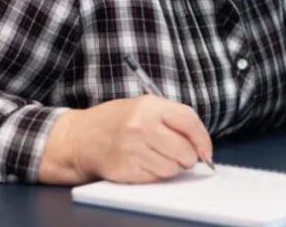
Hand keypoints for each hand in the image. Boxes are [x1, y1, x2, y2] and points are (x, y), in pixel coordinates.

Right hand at [38, 95, 212, 184]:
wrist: (80, 138)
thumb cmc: (115, 122)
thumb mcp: (142, 107)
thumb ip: (171, 119)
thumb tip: (199, 143)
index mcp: (149, 106)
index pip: (189, 121)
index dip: (202, 139)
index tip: (206, 150)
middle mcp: (141, 126)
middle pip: (184, 150)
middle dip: (188, 157)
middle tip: (181, 156)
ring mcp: (132, 149)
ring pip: (172, 168)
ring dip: (171, 167)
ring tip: (157, 157)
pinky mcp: (125, 169)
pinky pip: (155, 178)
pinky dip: (155, 174)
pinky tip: (144, 164)